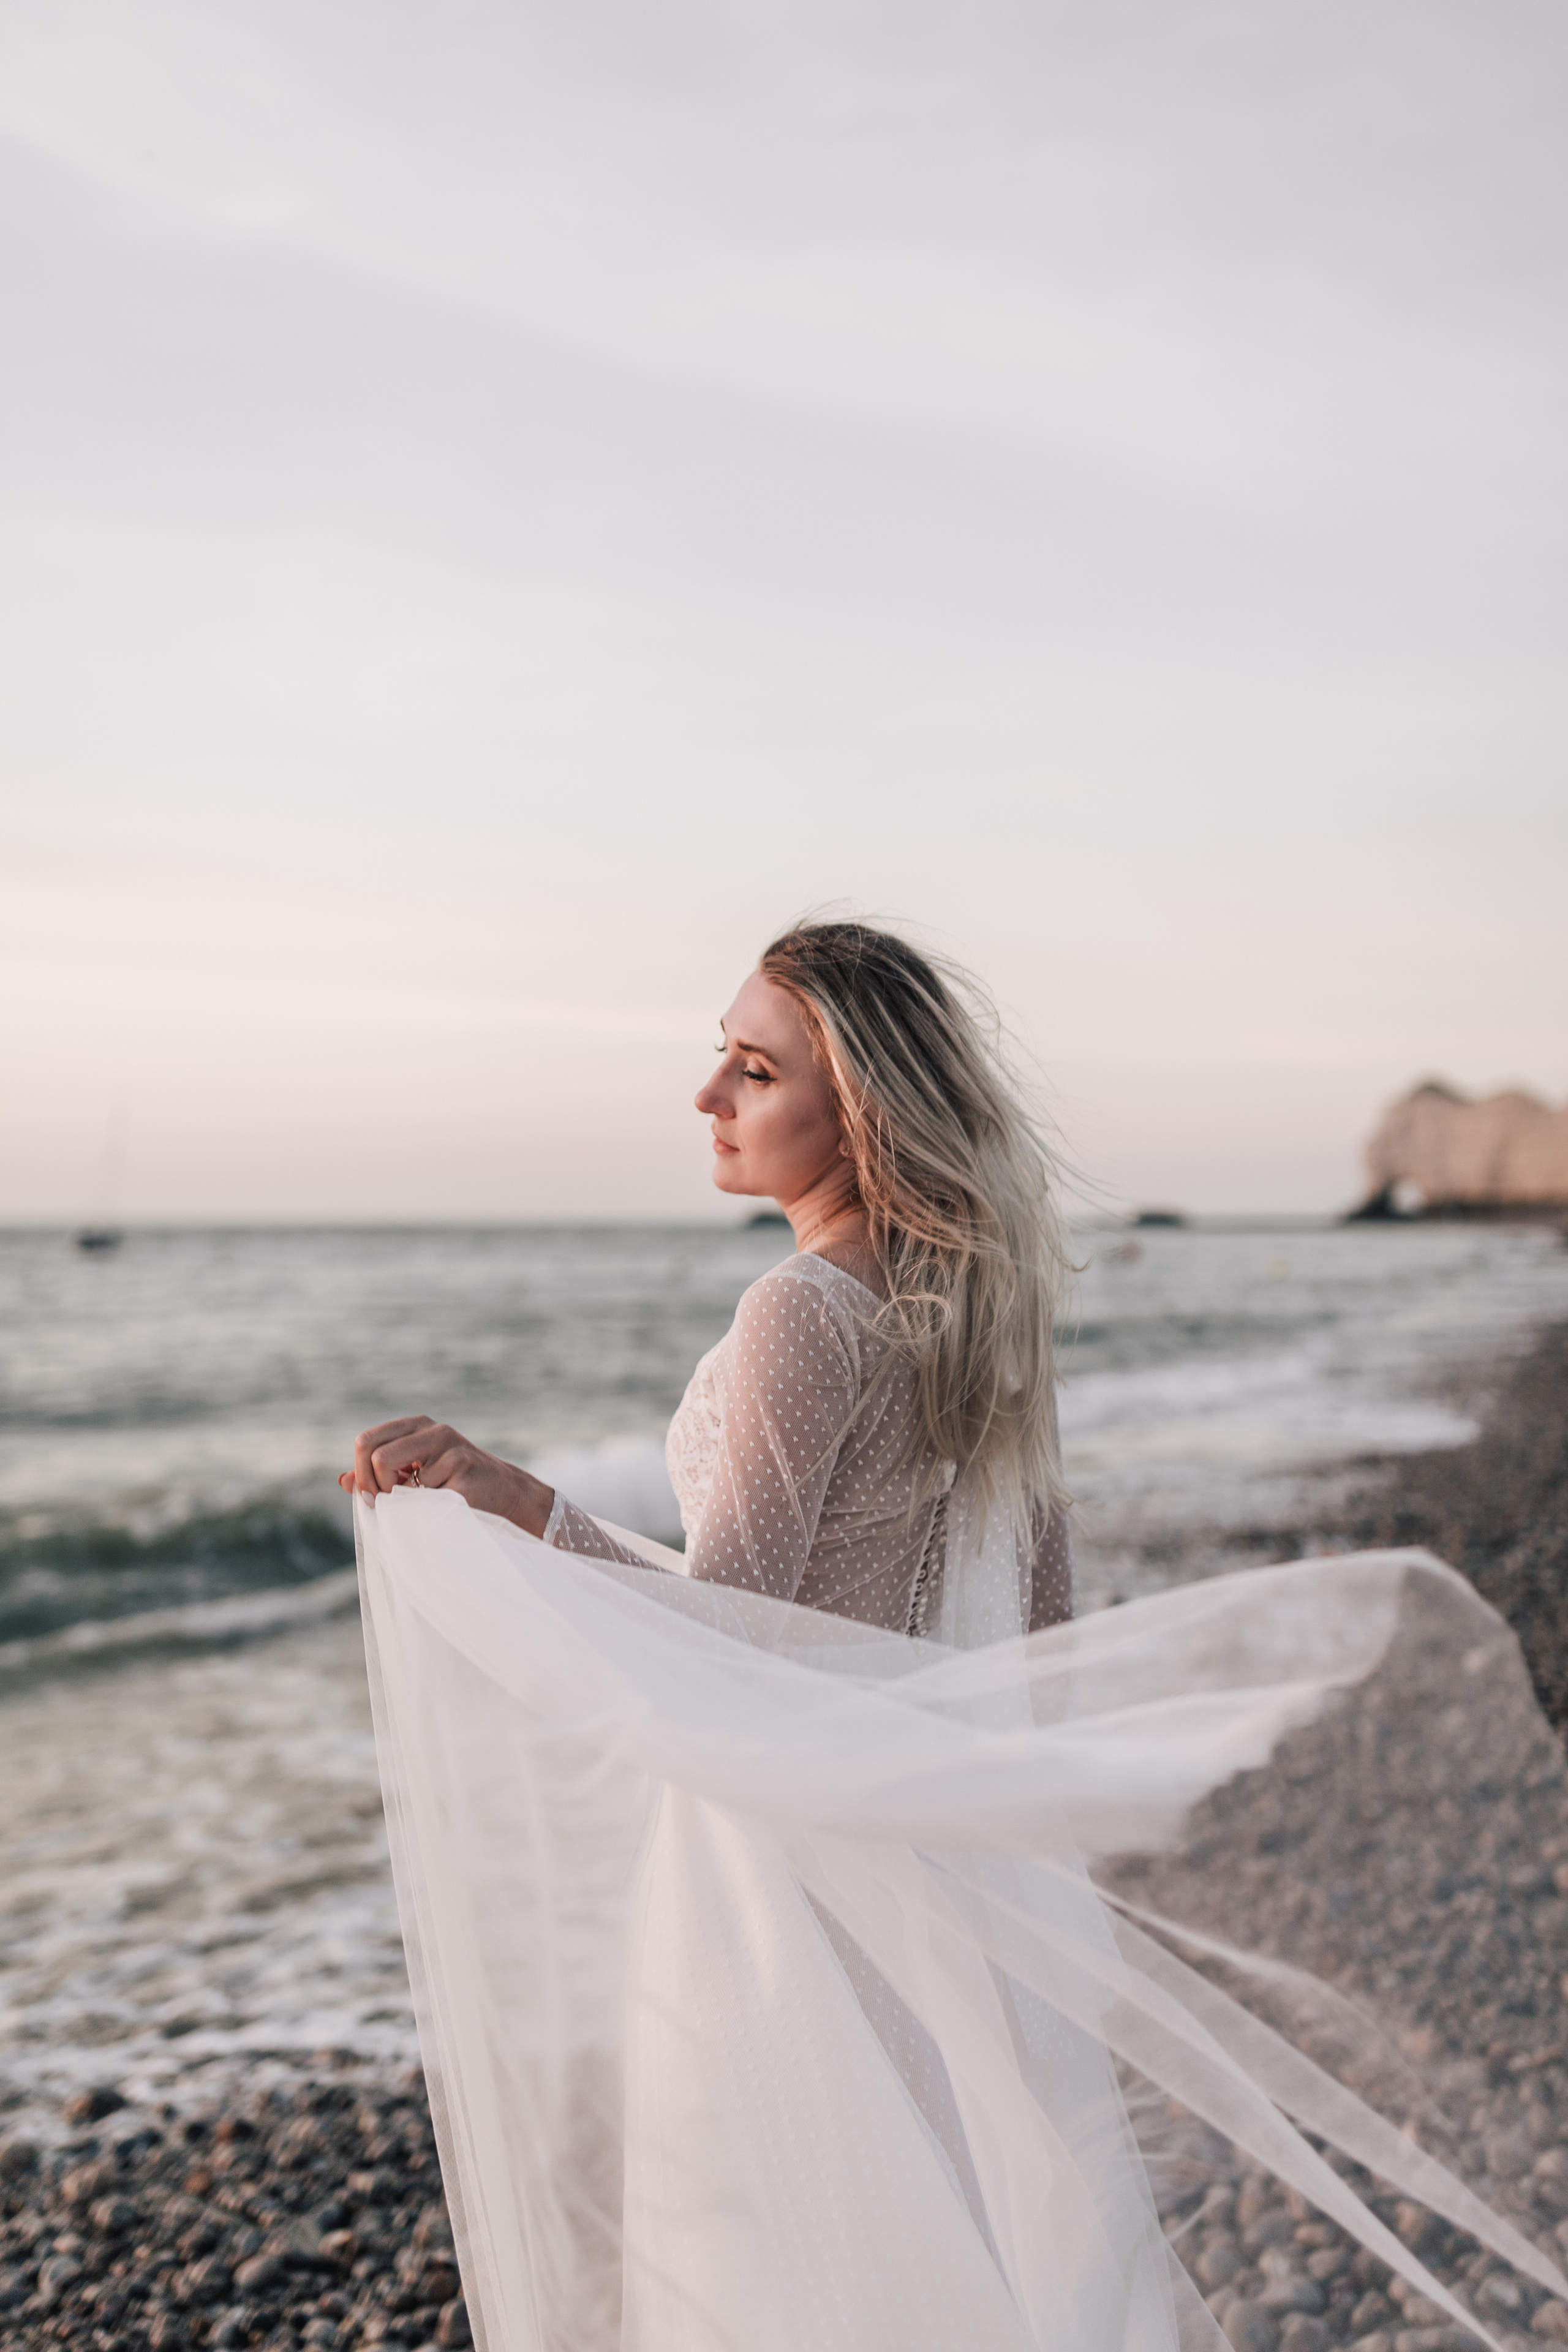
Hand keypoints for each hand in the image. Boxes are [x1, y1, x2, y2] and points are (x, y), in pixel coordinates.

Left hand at [340, 1415, 554, 1537]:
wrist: (505, 1495)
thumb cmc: (454, 1487)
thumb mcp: (413, 1476)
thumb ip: (378, 1475)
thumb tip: (343, 1479)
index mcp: (415, 1426)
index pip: (366, 1441)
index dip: (361, 1473)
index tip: (373, 1497)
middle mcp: (433, 1430)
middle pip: (375, 1455)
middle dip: (376, 1487)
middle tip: (389, 1504)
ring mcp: (451, 1448)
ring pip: (400, 1480)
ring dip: (406, 1502)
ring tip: (428, 1504)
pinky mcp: (464, 1469)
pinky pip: (425, 1498)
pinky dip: (430, 1511)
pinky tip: (449, 1506)